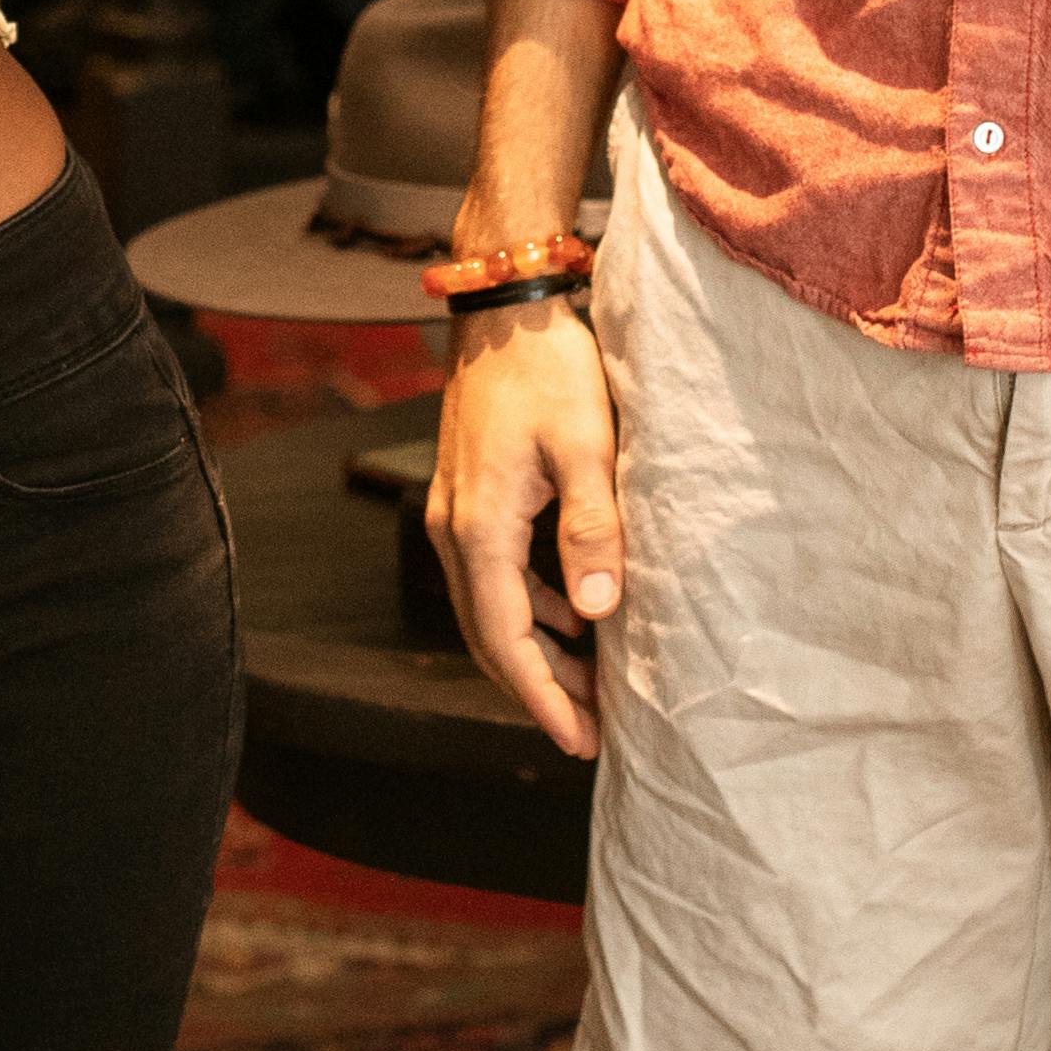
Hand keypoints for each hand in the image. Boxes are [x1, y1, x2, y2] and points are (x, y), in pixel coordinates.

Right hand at [425, 292, 623, 756]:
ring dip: (536, 654)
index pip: (506, 640)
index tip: (578, 740)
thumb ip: (592, 530)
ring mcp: (454, 513)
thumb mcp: (588, 447)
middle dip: (538, 691)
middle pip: (490, 638)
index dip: (542, 698)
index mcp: (479, 527)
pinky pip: (494, 576)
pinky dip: (530, 611)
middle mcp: (453, 529)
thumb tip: (597, 611)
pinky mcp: (468, 497)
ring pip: (490, 610)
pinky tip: (572, 620)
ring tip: (591, 687)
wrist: (506, 311)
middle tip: (589, 735)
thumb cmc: (550, 370)